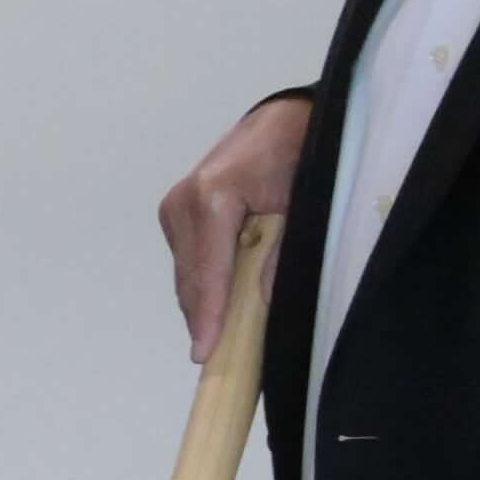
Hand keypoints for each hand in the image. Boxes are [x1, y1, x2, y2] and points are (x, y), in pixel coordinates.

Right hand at [160, 91, 312, 360]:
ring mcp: (175, 208)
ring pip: (188, 275)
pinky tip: (225, 300)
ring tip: (227, 335)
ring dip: (206, 303)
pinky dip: (206, 284)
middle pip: (191, 280)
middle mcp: (183, 203)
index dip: (208, 317)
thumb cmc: (300, 152)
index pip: (209, 271)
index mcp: (213, 197)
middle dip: (204, 319)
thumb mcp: (304, 201)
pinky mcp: (176, 213)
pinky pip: (190, 262)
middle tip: (222, 361)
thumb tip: (267, 303)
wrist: (284, 119)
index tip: (204, 355)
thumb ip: (283, 251)